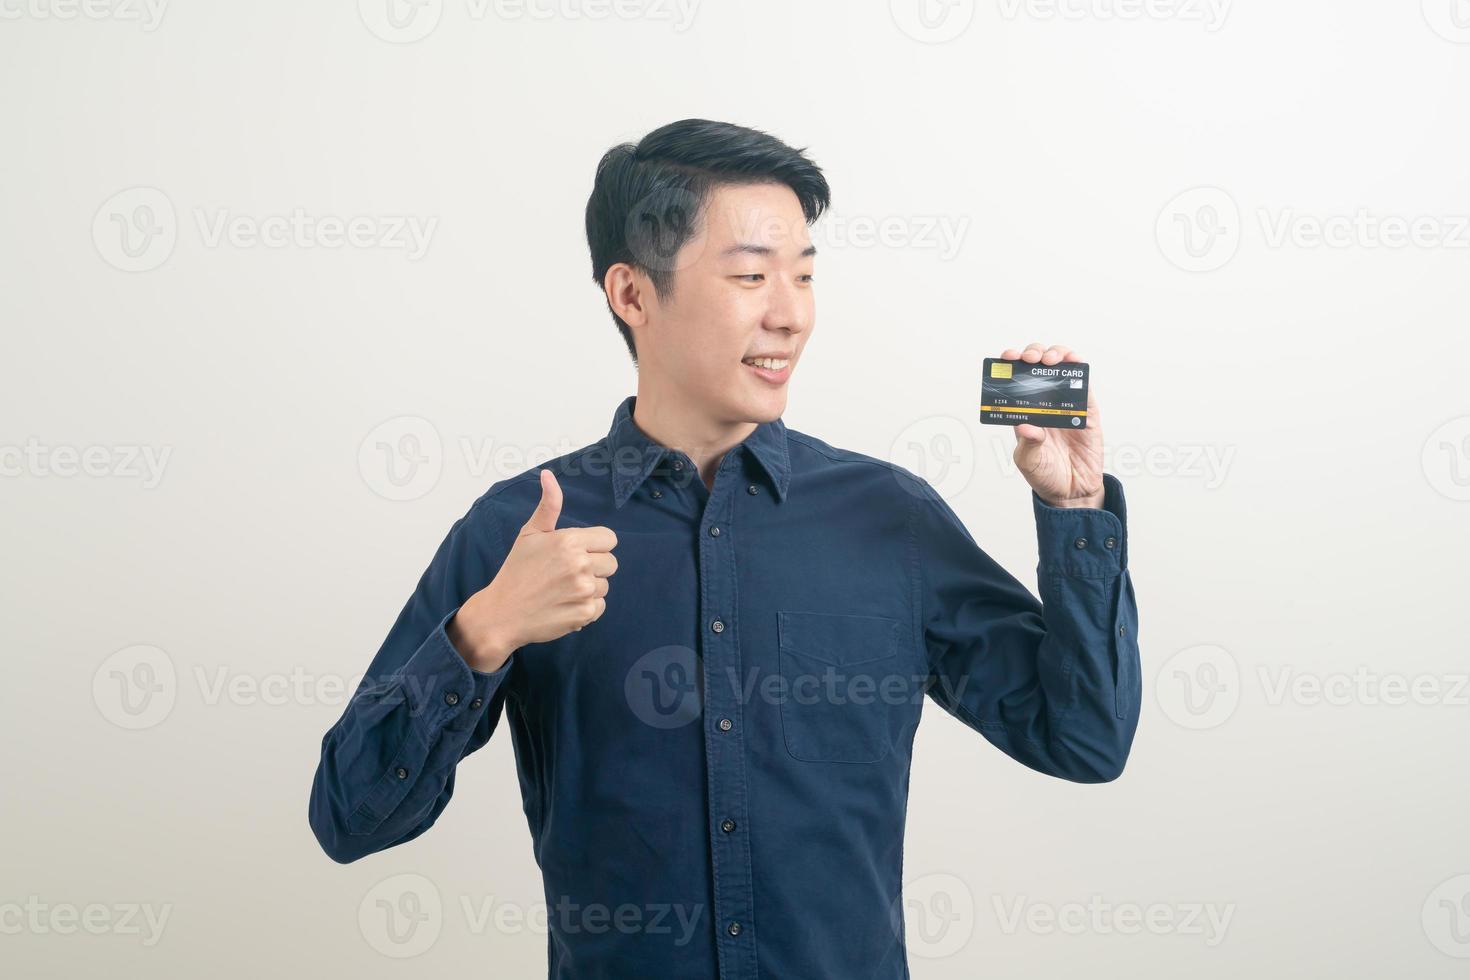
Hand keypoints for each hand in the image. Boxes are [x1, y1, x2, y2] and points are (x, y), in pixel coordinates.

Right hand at [449, 469, 618, 670]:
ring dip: (588, 589)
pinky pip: (600, 606)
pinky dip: (585, 608)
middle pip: (611, 562)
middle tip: (566, 574)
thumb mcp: (530, 533)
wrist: (502, 613)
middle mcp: (580, 564)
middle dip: (593, 567)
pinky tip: (564, 605)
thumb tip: (548, 474)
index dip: (594, 546)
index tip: (577, 553)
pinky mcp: (585, 613)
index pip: (609, 539)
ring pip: (605, 585)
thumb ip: (548, 505)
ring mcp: (584, 590)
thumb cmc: (516, 571)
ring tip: (562, 590)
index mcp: (569, 541)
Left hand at [1000, 342, 1104, 508]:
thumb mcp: (1028, 461)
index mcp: (1025, 411)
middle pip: (1039, 368)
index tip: (1007, 358)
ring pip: (1061, 369)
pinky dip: (1079, 369)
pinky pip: (1084, 385)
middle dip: (1034, 355)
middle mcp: (1044, 403)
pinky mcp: (1086, 411)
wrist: (1072, 491)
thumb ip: (1028, 444)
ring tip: (1051, 359)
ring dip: (1056, 355)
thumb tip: (1026, 426)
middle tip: (1031, 359)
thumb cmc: (1045, 475)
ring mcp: (1066, 404)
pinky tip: (1074, 361)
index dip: (1011, 365)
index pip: (1016, 381)